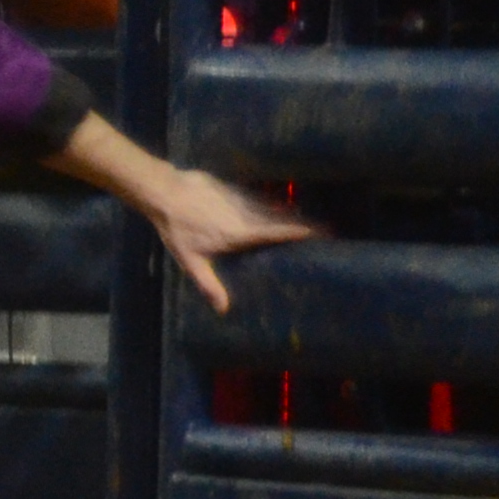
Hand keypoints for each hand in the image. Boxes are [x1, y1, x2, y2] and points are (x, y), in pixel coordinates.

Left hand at [141, 165, 315, 315]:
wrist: (167, 192)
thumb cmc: (178, 230)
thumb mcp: (191, 261)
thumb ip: (209, 284)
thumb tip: (223, 309)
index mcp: (243, 232)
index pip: (282, 231)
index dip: (306, 232)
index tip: (328, 233)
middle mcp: (250, 213)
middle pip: (286, 218)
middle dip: (309, 224)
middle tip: (331, 231)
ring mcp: (246, 199)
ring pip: (277, 207)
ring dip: (296, 214)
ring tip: (314, 223)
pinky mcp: (240, 190)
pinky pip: (265, 199)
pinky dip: (277, 205)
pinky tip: (284, 209)